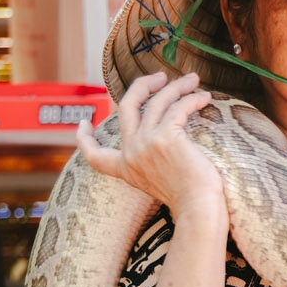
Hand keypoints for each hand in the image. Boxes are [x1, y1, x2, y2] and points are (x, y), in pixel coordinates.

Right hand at [76, 72, 223, 216]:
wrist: (198, 209)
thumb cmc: (189, 199)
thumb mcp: (159, 181)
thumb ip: (152, 162)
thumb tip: (167, 135)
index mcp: (126, 169)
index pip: (94, 156)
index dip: (84, 139)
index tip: (83, 124)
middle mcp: (130, 154)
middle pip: (126, 105)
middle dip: (143, 84)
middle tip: (161, 77)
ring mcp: (145, 144)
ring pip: (156, 101)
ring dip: (176, 86)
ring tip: (192, 81)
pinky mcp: (164, 137)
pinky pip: (178, 107)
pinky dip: (192, 98)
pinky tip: (204, 98)